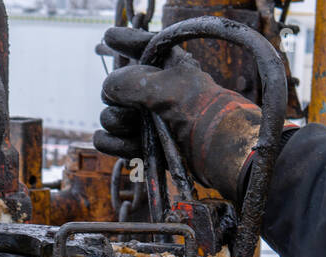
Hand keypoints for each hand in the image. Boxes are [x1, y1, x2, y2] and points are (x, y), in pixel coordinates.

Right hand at [93, 27, 261, 201]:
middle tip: (135, 105)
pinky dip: (109, 142)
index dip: (127, 41)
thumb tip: (109, 89)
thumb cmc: (199, 112)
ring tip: (135, 127)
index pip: (144, 48)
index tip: (110, 37)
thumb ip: (131, 82)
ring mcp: (149, 120)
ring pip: (112, 117)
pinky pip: (111, 141)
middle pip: (117, 89)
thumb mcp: (166, 88)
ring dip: (118, 122)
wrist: (217, 151)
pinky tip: (109, 139)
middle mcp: (157, 91)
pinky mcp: (144, 145)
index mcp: (169, 67)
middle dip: (118, 98)